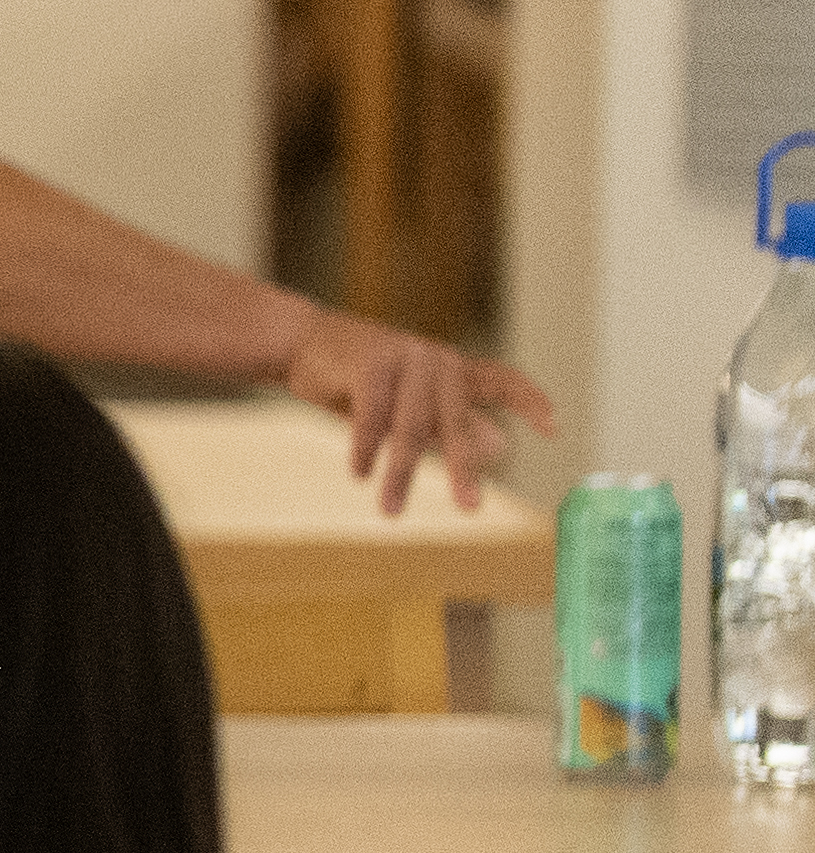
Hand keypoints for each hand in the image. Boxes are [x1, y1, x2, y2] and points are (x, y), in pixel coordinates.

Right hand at [280, 306, 555, 513]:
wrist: (301, 341)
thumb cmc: (358, 375)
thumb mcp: (408, 401)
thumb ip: (447, 421)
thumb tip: (499, 445)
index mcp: (450, 368)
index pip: (502, 381)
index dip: (530, 403)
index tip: (552, 429)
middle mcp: (436, 360)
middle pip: (455, 421)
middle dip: (461, 468)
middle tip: (469, 507)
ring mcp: (405, 358)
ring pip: (409, 427)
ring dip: (398, 473)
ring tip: (390, 511)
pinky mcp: (370, 364)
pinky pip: (371, 416)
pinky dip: (365, 448)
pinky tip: (359, 473)